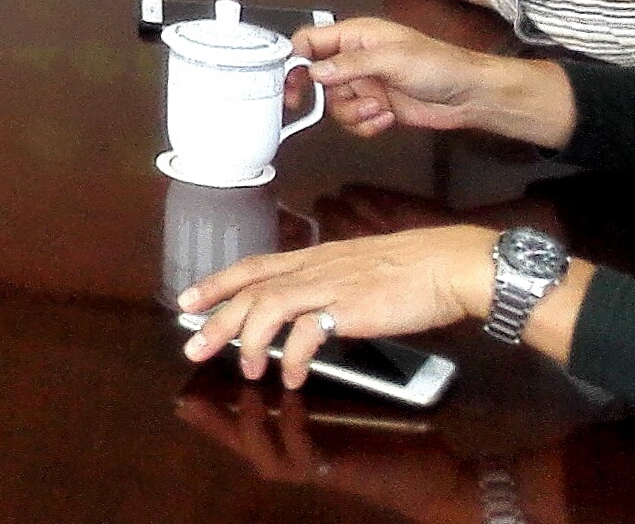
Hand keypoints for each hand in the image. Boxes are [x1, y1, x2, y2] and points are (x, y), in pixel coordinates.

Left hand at [177, 225, 496, 389]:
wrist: (446, 264)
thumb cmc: (410, 269)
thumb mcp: (356, 270)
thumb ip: (326, 283)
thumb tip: (308, 308)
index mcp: (313, 257)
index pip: (252, 266)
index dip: (216, 283)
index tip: (188, 300)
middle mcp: (313, 267)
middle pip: (250, 289)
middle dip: (216, 319)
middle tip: (192, 345)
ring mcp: (329, 285)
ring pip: (267, 305)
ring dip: (250, 341)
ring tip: (248, 370)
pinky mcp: (348, 307)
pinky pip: (307, 333)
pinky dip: (293, 357)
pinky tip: (291, 376)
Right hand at [290, 18, 573, 146]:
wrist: (470, 95)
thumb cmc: (436, 65)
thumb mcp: (391, 58)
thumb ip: (350, 64)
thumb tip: (314, 71)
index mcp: (356, 35)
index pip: (311, 42)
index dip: (294, 60)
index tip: (285, 82)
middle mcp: (355, 59)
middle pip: (317, 78)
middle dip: (321, 94)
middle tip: (302, 107)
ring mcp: (365, 84)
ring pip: (335, 104)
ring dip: (353, 111)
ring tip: (379, 108)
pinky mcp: (376, 108)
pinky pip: (353, 121)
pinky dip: (366, 124)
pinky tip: (388, 119)